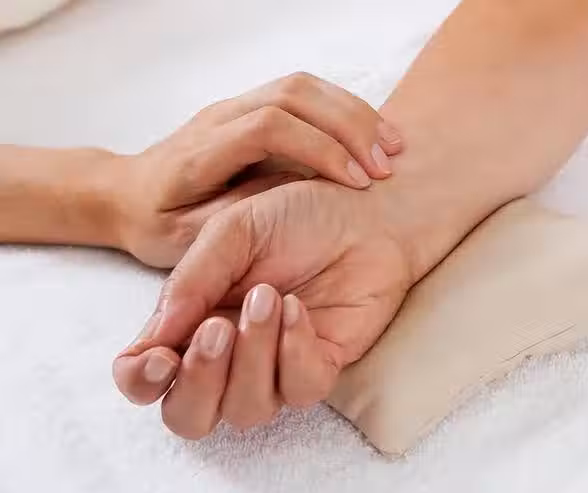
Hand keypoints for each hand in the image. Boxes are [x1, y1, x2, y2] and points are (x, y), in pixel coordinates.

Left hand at [108, 72, 401, 266]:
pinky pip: (304, 95)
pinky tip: (370, 136)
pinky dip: (343, 112)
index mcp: (202, 153)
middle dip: (347, 125)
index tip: (354, 181)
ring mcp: (236, 108)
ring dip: (352, 113)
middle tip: (384, 164)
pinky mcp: (249, 111)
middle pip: (293, 94)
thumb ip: (230, 224)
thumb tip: (285, 209)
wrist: (127, 193)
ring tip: (390, 146)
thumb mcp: (182, 240)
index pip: (269, 128)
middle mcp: (220, 119)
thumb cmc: (155, 223)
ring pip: (303, 87)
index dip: (318, 147)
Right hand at [112, 167, 481, 437]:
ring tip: (268, 296)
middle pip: (190, 416)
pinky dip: (294, 351)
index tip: (159, 357)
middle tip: (217, 329)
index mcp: (194, 321)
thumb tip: (152, 338)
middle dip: (198, 383)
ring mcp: (276, 366)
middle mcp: (230, 354)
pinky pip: (299, 390)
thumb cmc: (294, 215)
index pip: (147, 378)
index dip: (140, 382)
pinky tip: (297, 308)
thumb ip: (191, 282)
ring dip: (252, 357)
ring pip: (247, 410)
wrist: (363, 211)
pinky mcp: (321, 366)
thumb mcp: (232, 233)